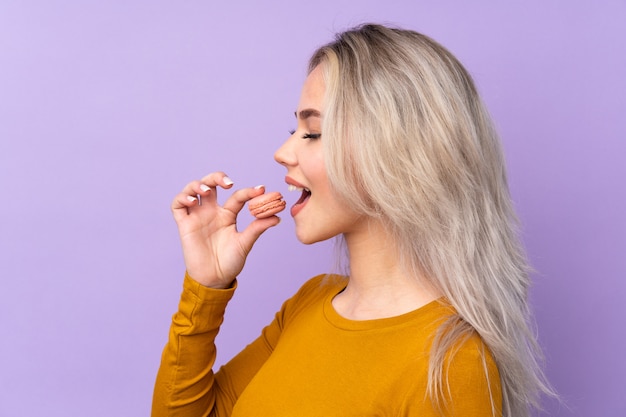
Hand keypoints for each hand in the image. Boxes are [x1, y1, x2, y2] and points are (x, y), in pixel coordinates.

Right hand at [171, 172, 280, 287]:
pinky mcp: (184, 224)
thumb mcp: (245, 243)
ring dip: (198, 185)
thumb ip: (257, 228)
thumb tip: (277, 216)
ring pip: (193, 190)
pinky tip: (193, 201)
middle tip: (228, 183)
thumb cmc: (230, 262)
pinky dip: (183, 198)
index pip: (237, 196)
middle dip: (217, 177)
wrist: (215, 279)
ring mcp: (197, 216)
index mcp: (228, 215)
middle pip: (211, 184)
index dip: (248, 192)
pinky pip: (177, 205)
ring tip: (206, 191)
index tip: (261, 190)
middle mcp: (212, 212)